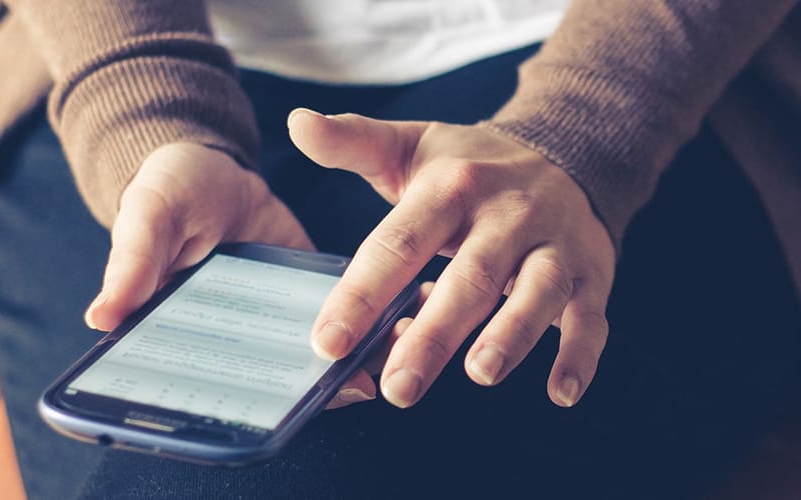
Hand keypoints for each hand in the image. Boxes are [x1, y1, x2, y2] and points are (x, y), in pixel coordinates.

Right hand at [80, 142, 372, 409]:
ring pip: (313, 354)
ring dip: (351, 359)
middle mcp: (235, 336)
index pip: (210, 382)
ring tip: (388, 358)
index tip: (275, 412)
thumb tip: (101, 317)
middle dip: (311, 389)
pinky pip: (344, 316)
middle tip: (352, 386)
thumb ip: (133, 262)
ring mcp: (277, 317)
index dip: (241, 403)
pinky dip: (372, 322)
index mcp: (185, 332)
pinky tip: (404, 317)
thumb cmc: (167, 192)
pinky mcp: (311, 290)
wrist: (215, 165)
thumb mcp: (148, 216)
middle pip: (272, 380)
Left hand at [289, 109, 615, 408]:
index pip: (399, 243)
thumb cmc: (470, 165)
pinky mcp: (591, 273)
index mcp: (451, 188)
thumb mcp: (410, 146)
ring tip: (480, 374)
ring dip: (511, 335)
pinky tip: (561, 392)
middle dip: (433, 335)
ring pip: (536, 292)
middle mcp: (505, 215)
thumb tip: (296, 122)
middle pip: (468, 277)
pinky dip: (580, 355)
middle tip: (397, 387)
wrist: (566, 149)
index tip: (328, 342)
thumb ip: (352, 142)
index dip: (361, 294)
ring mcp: (553, 245)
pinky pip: (590, 317)